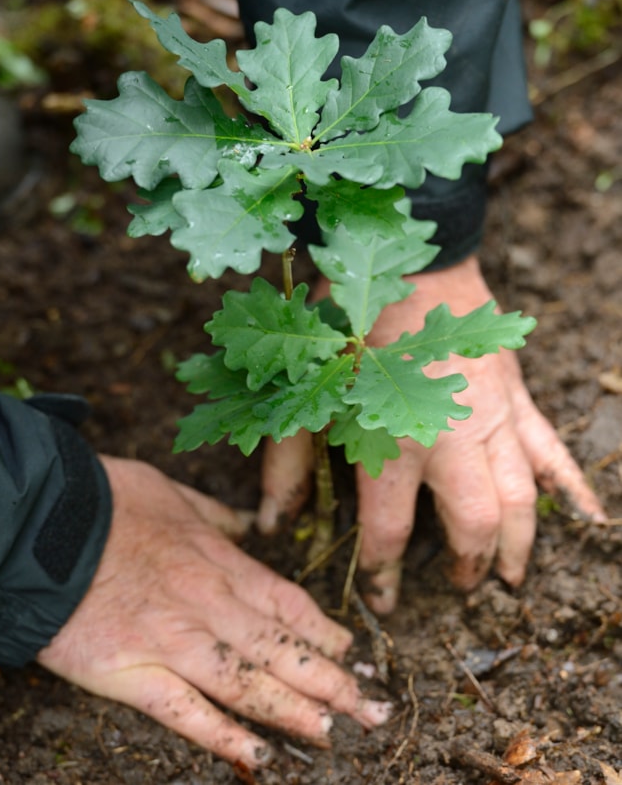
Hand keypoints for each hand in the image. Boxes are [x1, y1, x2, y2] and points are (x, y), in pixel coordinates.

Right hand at [37, 457, 390, 767]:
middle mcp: (209, 603)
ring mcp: (174, 639)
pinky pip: (186, 710)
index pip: (288, 605)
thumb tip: (249, 526)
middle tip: (372, 710)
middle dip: (332, 683)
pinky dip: (222, 734)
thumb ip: (218, 517)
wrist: (47, 520)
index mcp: (220, 562)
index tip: (355, 657)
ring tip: (332, 735)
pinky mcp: (133, 670)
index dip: (325, 635)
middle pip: (281, 648)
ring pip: (247, 682)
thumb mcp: (176, 495)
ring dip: (293, 712)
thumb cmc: (111, 502)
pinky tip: (255, 756)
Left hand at [259, 256, 605, 613]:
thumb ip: (287, 461)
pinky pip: (552, 451)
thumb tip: (273, 523)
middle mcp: (451, 438)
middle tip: (460, 588)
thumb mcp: (308, 392)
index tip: (383, 600)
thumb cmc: (352, 323)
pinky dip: (572, 488)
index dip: (385, 575)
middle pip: (474, 524)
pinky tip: (591, 521)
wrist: (412, 261)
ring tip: (512, 577)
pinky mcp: (517, 399)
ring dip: (519, 544)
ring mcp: (494, 419)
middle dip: (469, 566)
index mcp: (392, 439)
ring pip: (519, 499)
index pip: (390, 531)